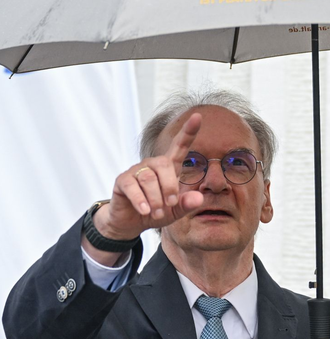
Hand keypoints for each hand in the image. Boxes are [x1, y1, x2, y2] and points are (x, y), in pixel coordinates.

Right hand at [86, 113, 204, 252]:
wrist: (132, 222)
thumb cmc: (157, 211)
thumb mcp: (176, 211)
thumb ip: (187, 204)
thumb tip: (199, 198)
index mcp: (169, 167)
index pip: (180, 145)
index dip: (189, 131)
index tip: (198, 116)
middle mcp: (153, 164)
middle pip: (164, 165)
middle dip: (170, 187)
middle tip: (171, 204)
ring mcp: (136, 171)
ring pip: (148, 178)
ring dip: (155, 199)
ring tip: (157, 212)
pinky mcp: (122, 180)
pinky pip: (132, 187)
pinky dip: (141, 200)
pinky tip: (145, 211)